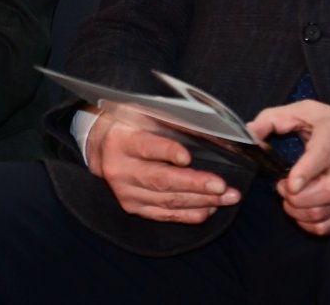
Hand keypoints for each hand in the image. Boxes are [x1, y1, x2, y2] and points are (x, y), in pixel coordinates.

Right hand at [86, 107, 240, 223]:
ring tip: (227, 197)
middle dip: (194, 185)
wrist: (101, 147)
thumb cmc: (131, 125)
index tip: (188, 157)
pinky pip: (164, 215)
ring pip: (167, 201)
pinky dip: (188, 214)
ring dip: (201, 201)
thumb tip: (205, 128)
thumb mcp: (143, 114)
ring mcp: (126, 192)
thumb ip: (167, 120)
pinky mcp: (133, 207)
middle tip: (222, 186)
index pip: (146, 147)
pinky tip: (209, 209)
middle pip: (160, 180)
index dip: (167, 152)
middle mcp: (121, 169)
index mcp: (122, 140)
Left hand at [247, 101, 329, 234]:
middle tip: (283, 188)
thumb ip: (273, 118)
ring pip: (327, 211)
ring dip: (300, 212)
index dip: (305, 173)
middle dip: (296, 197)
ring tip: (290, 199)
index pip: (323, 156)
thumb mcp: (305, 111)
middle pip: (326, 191)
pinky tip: (302, 212)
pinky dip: (312, 225)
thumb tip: (250, 132)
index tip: (289, 183)